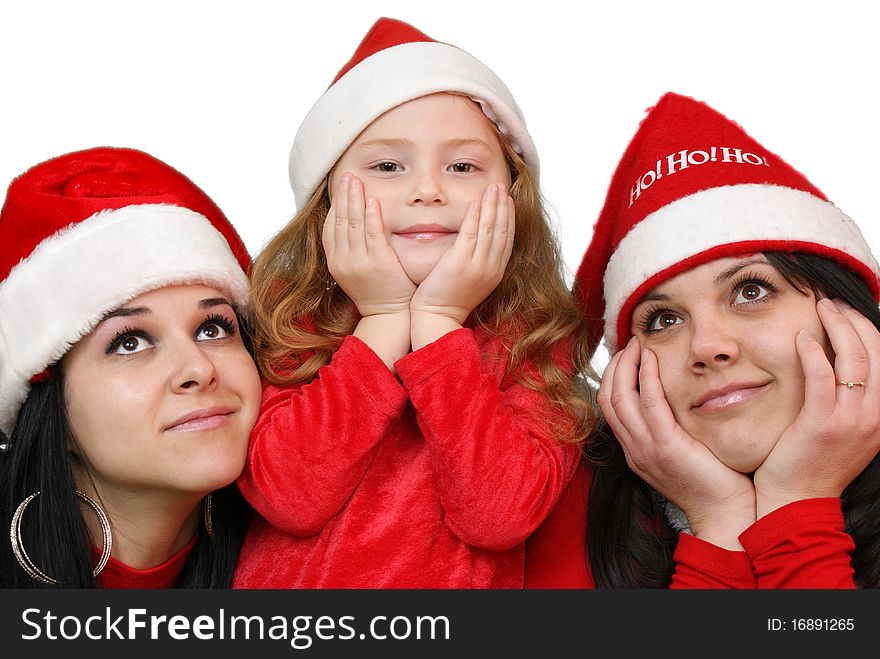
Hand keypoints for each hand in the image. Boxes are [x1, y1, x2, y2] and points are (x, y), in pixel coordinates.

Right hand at [322, 174, 415, 316]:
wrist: (388, 316)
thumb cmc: (378, 292)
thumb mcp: (357, 270)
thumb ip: (352, 249)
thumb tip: (353, 226)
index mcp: (335, 262)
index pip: (330, 227)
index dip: (334, 205)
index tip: (339, 187)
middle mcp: (343, 261)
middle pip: (339, 221)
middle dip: (343, 196)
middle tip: (347, 175)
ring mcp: (359, 263)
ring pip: (353, 224)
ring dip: (354, 199)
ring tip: (356, 181)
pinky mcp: (378, 264)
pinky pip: (372, 235)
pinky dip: (370, 216)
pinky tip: (372, 200)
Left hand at [409, 183, 513, 348]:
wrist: (437, 318)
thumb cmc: (448, 300)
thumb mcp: (470, 280)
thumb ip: (476, 261)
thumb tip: (475, 244)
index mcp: (495, 272)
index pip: (507, 239)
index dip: (509, 217)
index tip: (508, 200)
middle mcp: (491, 268)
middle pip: (503, 230)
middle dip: (503, 206)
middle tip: (502, 186)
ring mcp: (477, 266)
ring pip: (490, 229)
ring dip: (492, 205)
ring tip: (493, 187)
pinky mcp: (460, 263)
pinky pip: (470, 235)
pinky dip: (474, 217)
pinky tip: (475, 203)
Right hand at [599, 337, 755, 548]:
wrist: (728, 515)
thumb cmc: (716, 484)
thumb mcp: (685, 454)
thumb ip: (674, 429)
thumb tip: (681, 400)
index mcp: (636, 451)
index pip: (610, 408)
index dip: (613, 377)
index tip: (628, 357)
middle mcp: (634, 450)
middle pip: (607, 398)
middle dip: (615, 366)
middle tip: (631, 344)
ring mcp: (645, 449)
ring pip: (619, 397)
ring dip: (626, 365)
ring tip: (639, 345)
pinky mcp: (666, 446)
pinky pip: (649, 402)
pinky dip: (646, 377)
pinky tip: (652, 360)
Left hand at [754, 298, 879, 516]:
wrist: (797, 502)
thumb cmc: (812, 463)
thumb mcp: (843, 429)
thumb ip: (847, 399)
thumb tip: (838, 365)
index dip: (868, 330)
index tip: (847, 311)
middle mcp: (875, 415)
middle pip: (875, 352)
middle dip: (856, 320)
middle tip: (832, 303)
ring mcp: (852, 420)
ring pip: (854, 359)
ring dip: (837, 326)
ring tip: (821, 308)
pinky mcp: (822, 423)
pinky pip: (823, 377)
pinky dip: (814, 352)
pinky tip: (802, 337)